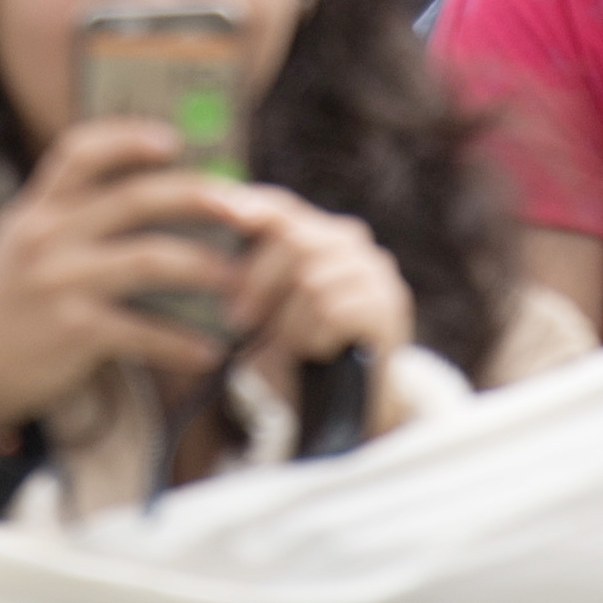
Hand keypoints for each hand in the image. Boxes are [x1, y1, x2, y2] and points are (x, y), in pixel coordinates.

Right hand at [0, 118, 238, 439]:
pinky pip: (142, 329)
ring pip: (149, 260)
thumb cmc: (17, 305)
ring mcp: (58, 282)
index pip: (80, 151)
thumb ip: (73, 219)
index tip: (174, 139)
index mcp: (37, 208)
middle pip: (135, 199)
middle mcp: (45, 237)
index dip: (129, 138)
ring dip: (204, 269)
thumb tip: (162, 200)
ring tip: (238, 280)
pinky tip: (209, 349)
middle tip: (243, 209)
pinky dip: (182, 342)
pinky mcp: (71, 331)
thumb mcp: (26, 247)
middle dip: (197, 199)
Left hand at [211, 182, 413, 379]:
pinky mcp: (388, 306)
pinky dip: (314, 338)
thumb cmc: (300, 345)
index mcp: (321, 233)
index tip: (214, 203)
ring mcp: (376, 273)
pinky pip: (333, 312)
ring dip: (290, 324)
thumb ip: (256, 268)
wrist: (350, 399)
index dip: (252, 203)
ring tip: (293, 344)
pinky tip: (321, 351)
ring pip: (312, 283)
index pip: (285, 208)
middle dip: (259, 281)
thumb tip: (222, 225)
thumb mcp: (273, 305)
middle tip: (239, 318)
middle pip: (295, 241)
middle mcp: (354, 244)